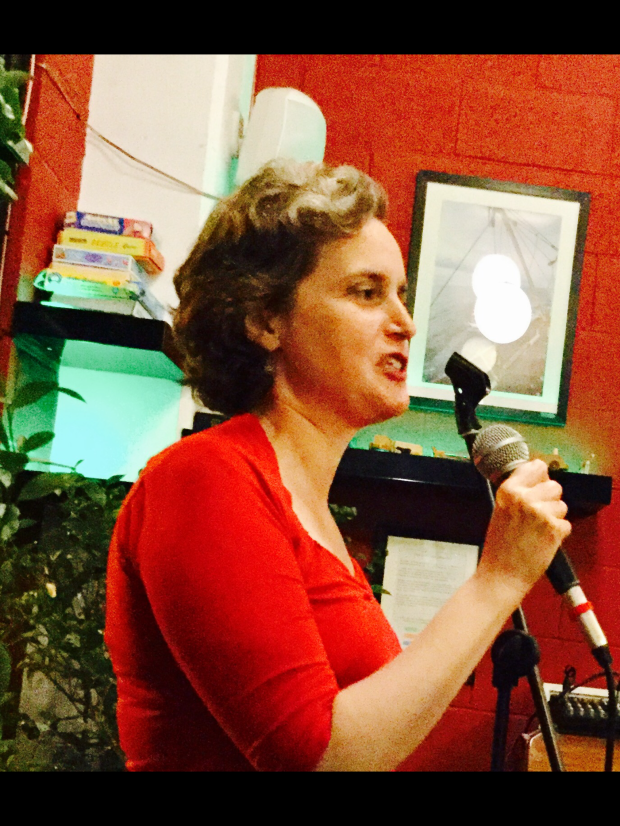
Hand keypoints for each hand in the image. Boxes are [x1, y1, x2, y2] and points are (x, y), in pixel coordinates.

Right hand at [478, 459, 571, 596]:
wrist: (501, 574)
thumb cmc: (499, 546)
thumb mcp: (500, 508)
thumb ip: (519, 491)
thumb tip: (540, 477)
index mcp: (508, 490)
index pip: (536, 466)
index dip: (540, 477)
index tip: (538, 485)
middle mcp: (524, 497)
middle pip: (554, 485)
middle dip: (550, 499)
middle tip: (536, 515)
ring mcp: (540, 512)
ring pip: (562, 505)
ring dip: (554, 517)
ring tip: (537, 530)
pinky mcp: (553, 528)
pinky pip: (566, 524)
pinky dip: (558, 533)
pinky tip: (542, 540)